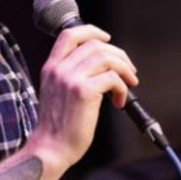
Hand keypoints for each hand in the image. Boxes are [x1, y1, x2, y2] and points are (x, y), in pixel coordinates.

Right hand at [29, 25, 137, 169]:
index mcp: (51, 67)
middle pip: (95, 45)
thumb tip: (102, 66)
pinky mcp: (83, 92)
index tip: (107, 38)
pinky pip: (112, 78)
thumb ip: (70, 75)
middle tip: (129, 72)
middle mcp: (59, 69)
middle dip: (119, 55)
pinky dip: (122, 88)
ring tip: (129, 84)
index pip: (69, 34)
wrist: (51, 148)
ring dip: (124, 69)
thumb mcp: (56, 92)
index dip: (92, 31)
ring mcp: (70, 79)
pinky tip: (119, 101)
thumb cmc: (57, 126)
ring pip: (106, 58)